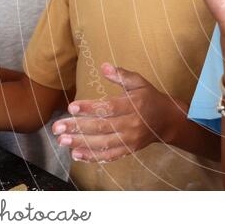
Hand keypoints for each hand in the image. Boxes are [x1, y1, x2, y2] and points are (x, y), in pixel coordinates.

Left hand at [52, 63, 177, 162]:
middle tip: (57, 127)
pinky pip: (109, 156)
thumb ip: (121, 75)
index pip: (109, 107)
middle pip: (102, 127)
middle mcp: (132, 124)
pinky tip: (76, 154)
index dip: (90, 108)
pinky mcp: (129, 150)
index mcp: (134, 104)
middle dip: (78, 127)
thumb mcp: (139, 82)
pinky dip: (92, 157)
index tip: (71, 107)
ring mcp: (130, 139)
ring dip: (81, 143)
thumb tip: (103, 66)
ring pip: (103, 143)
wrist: (167, 120)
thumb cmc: (149, 98)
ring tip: (61, 140)